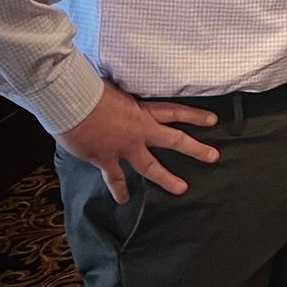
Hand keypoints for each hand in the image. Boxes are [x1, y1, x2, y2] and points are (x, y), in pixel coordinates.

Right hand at [57, 81, 219, 203]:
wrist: (73, 102)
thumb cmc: (91, 88)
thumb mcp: (117, 86)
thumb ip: (126, 94)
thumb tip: (124, 91)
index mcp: (144, 110)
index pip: (177, 112)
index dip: (196, 116)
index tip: (213, 120)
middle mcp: (140, 130)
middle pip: (174, 140)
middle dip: (196, 149)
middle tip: (213, 157)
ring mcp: (125, 147)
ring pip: (150, 167)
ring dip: (166, 178)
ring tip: (181, 188)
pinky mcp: (106, 159)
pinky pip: (115, 178)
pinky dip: (119, 190)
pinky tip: (123, 200)